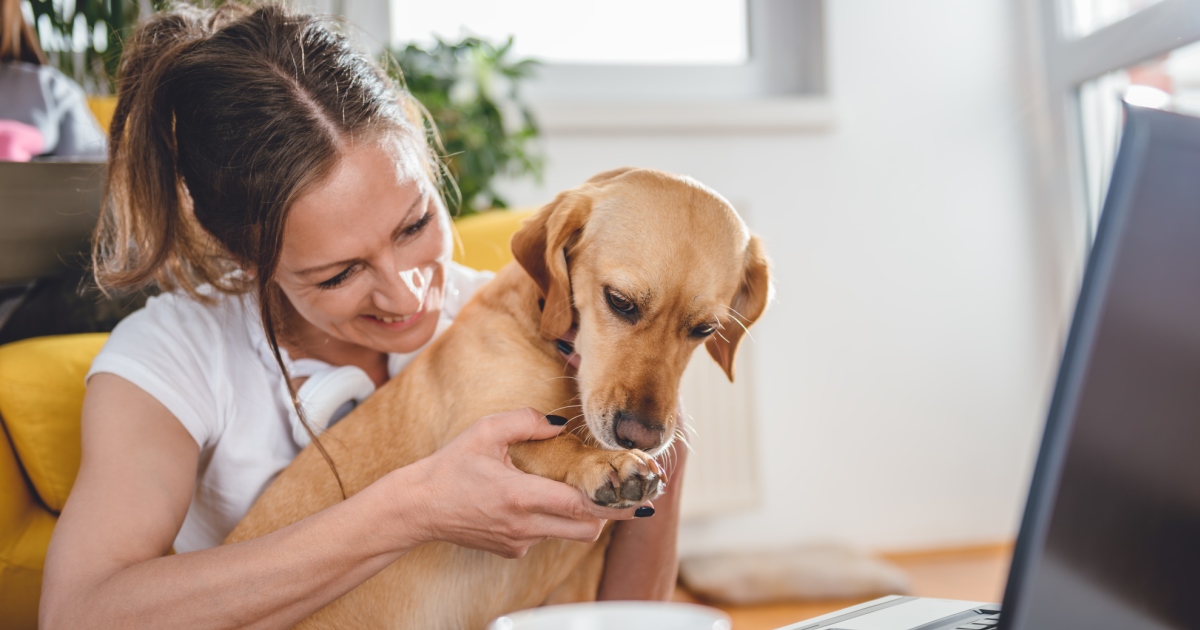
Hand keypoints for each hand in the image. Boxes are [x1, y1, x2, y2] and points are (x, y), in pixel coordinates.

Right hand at [393, 408, 647, 558]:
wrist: (419, 507)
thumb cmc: (450, 467)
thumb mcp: (485, 432)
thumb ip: (526, 421)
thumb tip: (559, 423)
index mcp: (521, 496)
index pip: (582, 506)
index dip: (616, 505)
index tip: (641, 501)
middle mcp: (525, 526)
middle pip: (586, 529)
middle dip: (606, 513)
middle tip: (617, 492)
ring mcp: (519, 542)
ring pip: (567, 533)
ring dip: (577, 514)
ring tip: (575, 489)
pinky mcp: (511, 550)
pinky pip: (544, 536)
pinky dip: (550, 520)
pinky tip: (533, 500)